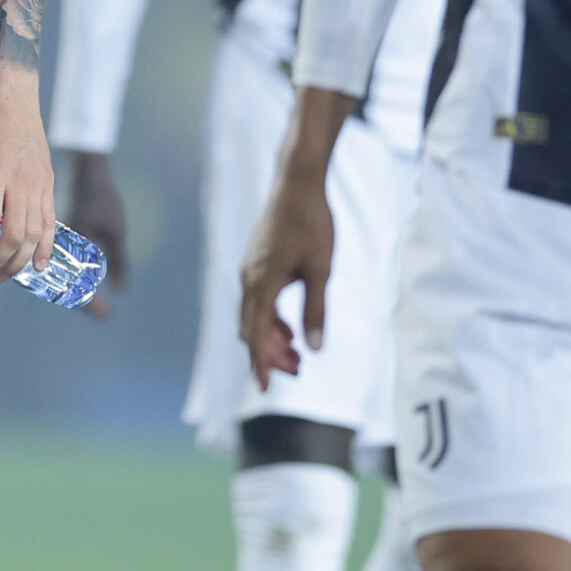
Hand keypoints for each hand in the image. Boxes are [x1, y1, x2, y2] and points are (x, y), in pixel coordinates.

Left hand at [0, 74, 54, 282]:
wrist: (12, 100)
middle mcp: (20, 183)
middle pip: (14, 235)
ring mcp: (38, 185)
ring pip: (34, 234)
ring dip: (19, 260)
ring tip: (3, 275)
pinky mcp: (48, 184)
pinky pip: (50, 222)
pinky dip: (45, 247)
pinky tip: (38, 265)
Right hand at [64, 149, 128, 317]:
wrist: (87, 174)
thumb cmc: (103, 201)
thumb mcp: (116, 231)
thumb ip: (120, 260)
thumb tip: (120, 289)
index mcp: (71, 250)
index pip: (77, 286)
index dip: (91, 304)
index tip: (106, 316)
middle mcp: (60, 249)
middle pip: (66, 283)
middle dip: (82, 300)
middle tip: (102, 313)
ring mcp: (58, 242)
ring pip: (63, 272)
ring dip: (75, 286)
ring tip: (92, 300)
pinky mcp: (60, 236)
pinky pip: (63, 261)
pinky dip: (72, 272)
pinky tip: (83, 275)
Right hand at [238, 174, 332, 390]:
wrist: (297, 182)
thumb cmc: (312, 223)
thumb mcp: (320, 270)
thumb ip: (316, 310)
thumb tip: (314, 349)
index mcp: (262, 282)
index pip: (255, 334)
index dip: (261, 363)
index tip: (266, 388)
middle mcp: (249, 277)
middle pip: (251, 328)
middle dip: (269, 353)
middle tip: (297, 371)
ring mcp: (250, 268)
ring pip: (253, 314)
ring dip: (271, 336)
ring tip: (297, 353)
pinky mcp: (256, 260)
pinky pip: (256, 299)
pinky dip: (269, 318)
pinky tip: (289, 325)